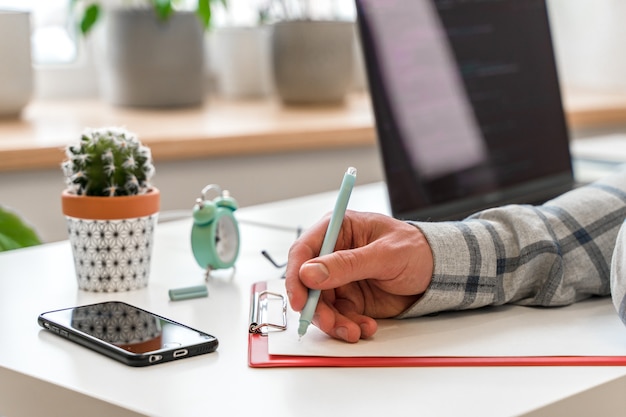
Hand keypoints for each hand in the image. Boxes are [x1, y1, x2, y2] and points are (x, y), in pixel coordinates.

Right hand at [285, 210, 432, 342]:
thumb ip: (348, 263)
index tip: (300, 299)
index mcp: (339, 229)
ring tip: (354, 331)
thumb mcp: (385, 254)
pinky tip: (366, 327)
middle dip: (316, 306)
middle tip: (329, 322)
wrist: (438, 273)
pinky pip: (339, 317)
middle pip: (308, 283)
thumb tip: (310, 273)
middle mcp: (333, 254)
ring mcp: (340, 278)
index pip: (304, 250)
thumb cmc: (416, 250)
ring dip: (333, 321)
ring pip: (321, 304)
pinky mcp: (350, 299)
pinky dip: (348, 326)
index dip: (296, 275)